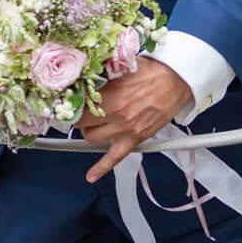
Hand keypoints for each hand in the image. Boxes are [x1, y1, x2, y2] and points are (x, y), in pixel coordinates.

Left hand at [76, 57, 191, 182]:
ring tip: (89, 124)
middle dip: (76, 116)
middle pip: (81, 123)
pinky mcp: (135, 139)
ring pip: (92, 139)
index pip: (77, 104)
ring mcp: (125, 129)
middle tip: (77, 110)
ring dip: (87, 132)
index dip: (69, 102)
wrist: (177, 81)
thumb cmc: (151, 71)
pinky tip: (90, 176)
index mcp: (110, 95)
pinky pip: (115, 158)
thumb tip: (80, 74)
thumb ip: (100, 73)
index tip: (64, 100)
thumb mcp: (121, 66)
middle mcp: (116, 115)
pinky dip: (101, 168)